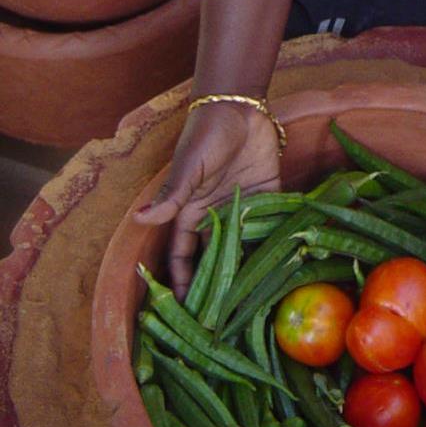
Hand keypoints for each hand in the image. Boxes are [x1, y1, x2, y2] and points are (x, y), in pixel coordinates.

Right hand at [134, 102, 280, 298]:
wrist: (240, 107)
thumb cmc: (206, 134)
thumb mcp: (188, 165)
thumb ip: (172, 194)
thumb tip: (141, 219)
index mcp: (191, 211)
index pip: (183, 254)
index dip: (182, 280)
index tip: (184, 309)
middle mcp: (216, 215)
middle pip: (214, 257)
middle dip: (216, 285)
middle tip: (223, 319)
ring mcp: (243, 208)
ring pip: (243, 247)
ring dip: (247, 270)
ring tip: (253, 303)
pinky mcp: (269, 197)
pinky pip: (271, 226)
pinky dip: (275, 245)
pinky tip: (283, 269)